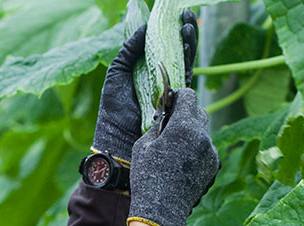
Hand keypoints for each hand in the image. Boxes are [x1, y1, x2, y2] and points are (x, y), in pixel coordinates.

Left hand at [91, 10, 198, 163]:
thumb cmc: (114, 105)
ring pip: (186, 59)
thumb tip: (143, 28)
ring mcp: (172, 86)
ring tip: (188, 25)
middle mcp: (162, 76)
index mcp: (146, 68)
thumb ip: (129, 50)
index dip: (168, 29)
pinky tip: (187, 44)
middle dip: (183, 30)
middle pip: (177, 49)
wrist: (120, 133)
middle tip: (185, 14)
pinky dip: (189, 58)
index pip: (161, 45)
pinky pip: (188, 74)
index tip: (172, 14)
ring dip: (189, 40)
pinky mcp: (179, 97)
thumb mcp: (117, 71)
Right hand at [126, 88, 218, 225]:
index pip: (189, 96)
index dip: (178, 95)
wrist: (162, 211)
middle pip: (200, 112)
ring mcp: (212, 152)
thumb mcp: (143, 145)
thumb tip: (163, 116)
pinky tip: (183, 162)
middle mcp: (203, 137)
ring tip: (175, 146)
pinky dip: (197, 149)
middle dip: (186, 113)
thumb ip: (157, 125)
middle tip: (171, 123)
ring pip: (204, 132)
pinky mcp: (214, 166)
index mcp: (184, 126)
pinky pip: (208, 149)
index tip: (170, 101)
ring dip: (192, 132)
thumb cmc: (148, 176)